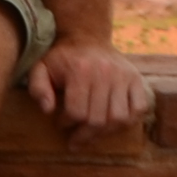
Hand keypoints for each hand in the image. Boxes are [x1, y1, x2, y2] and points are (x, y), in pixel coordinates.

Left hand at [31, 35, 148, 136]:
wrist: (87, 37)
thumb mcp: (41, 68)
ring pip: (119, 119)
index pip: (77, 111)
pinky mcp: (136, 79)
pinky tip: (112, 125)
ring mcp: (124, 76)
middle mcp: (105, 73)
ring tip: (93, 134)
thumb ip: (38, 88)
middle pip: (98, 119)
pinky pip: (138, 109)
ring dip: (105, 133)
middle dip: (84, 134)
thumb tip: (47, 110)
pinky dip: (128, 122)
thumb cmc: (62, 58)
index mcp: (80, 70)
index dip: (66, 123)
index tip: (60, 124)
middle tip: (75, 139)